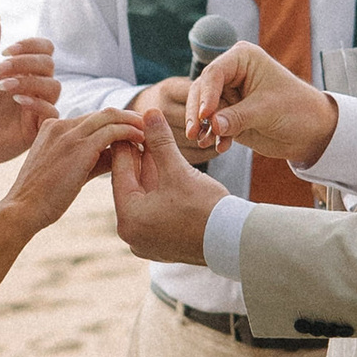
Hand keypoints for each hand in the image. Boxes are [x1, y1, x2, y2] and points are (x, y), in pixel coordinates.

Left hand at [0, 20, 52, 173]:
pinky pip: (52, 110)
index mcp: (24, 70)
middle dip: (25, 63)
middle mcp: (36, 86)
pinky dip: (37, 102)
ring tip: (3, 87)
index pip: (45, 49)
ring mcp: (39, 106)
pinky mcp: (39, 127)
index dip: (30, 45)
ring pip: (54, 86)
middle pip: (49, 65)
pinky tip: (17, 101)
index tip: (5, 51)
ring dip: (29, 82)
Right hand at [2, 106, 136, 234]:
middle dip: (128, 118)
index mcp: (52, 128)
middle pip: (103, 113)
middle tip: (148, 127)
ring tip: (149, 133)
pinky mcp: (79, 146)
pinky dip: (129, 133)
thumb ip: (89, 159)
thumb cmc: (42, 198)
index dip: (114, 122)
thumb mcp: (65, 171)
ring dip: (133, 123)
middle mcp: (60, 125)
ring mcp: (68, 134)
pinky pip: (112, 131)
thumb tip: (116, 156)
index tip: (133, 130)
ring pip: (110, 117)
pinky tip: (142, 141)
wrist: (22, 209)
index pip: (91, 119)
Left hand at [110, 107, 229, 266]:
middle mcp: (133, 235)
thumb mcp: (178, 170)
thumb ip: (160, 141)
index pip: (120, 174)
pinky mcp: (163, 244)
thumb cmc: (206, 208)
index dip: (126, 145)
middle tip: (141, 132)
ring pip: (144, 198)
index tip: (128, 126)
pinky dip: (159, 190)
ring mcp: (148, 242)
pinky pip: (155, 210)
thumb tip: (149, 112)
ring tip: (154, 145)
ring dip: (150, 172)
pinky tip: (166, 168)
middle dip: (139, 158)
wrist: (235, 241)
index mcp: (129, 219)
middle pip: (131, 186)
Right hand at [186, 40, 337, 175]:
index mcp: (242, 59)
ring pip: (203, 109)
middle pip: (202, 90)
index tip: (205, 115)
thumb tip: (212, 125)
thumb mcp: (267, 110)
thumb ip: (238, 117)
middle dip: (198, 113)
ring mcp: (229, 95)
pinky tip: (221, 147)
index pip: (214, 73)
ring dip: (203, 127)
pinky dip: (214, 136)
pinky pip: (212, 125)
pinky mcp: (229, 115)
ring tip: (206, 142)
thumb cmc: (298, 109)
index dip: (206, 95)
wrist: (311, 132)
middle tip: (194, 133)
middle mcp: (232, 74)